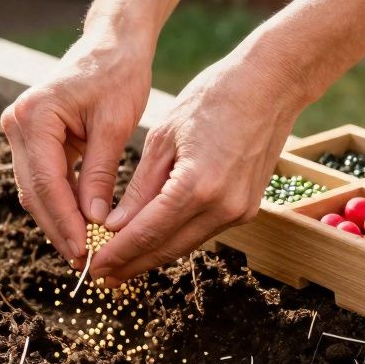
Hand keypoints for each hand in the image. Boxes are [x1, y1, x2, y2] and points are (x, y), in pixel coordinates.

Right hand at [0, 32, 152, 262]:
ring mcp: (20, 130)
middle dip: (59, 229)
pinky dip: (60, 203)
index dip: (64, 222)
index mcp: (35, 115)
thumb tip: (96, 221)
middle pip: (33, 191)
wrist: (111, 46)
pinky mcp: (32, 138)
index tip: (85, 252)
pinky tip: (80, 227)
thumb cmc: (117, 75)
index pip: (46, 182)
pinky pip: (42, 179)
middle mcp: (17, 123)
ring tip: (84, 252)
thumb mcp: (115, 125)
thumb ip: (100, 173)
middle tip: (84, 262)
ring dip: (57, 221)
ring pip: (34, 189)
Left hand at [91, 49, 306, 285]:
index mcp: (196, 185)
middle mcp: (222, 206)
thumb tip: (114, 225)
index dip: (117, 254)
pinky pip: (203, 231)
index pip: (146, 233)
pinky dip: (176, 238)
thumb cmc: (213, 99)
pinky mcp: (247, 208)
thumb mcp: (163, 138)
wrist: (271, 86)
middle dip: (132, 265)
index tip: (93, 267)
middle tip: (102, 277)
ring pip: (186, 245)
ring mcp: (240, 210)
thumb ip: (140, 187)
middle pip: (167, 249)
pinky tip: (154, 241)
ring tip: (122, 264)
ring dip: (153, 256)